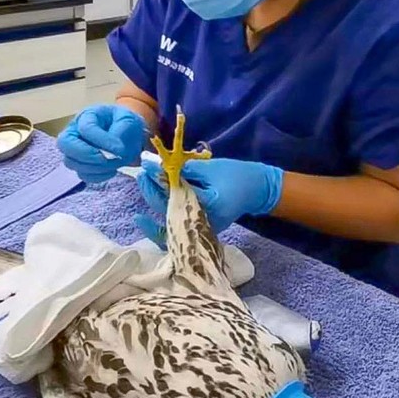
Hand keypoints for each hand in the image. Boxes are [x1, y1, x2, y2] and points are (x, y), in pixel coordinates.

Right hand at [57, 105, 146, 183]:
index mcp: (87, 116)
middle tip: (105, 159)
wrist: (129, 136)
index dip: (101, 140)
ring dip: (95, 167)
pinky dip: (98, 176)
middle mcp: (75, 131)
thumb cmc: (125, 124)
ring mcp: (74, 149)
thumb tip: (114, 151)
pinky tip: (112, 170)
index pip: (85, 128)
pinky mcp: (79, 164)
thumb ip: (120, 132)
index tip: (120, 149)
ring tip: (115, 163)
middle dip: (86, 154)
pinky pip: (82, 174)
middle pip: (64, 143)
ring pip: (71, 162)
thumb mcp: (128, 121)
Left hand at [135, 156, 283, 233]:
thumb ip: (184, 169)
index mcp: (206, 206)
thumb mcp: (211, 168)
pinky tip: (143, 218)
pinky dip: (157, 227)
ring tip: (144, 181)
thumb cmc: (236, 176)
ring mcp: (199, 230)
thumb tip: (158, 167)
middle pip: (167, 209)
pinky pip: (173, 231)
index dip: (158, 178)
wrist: (256, 191)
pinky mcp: (198, 230)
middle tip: (142, 172)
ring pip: (167, 222)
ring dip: (152, 202)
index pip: (175, 192)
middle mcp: (200, 223)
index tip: (147, 165)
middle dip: (151, 190)